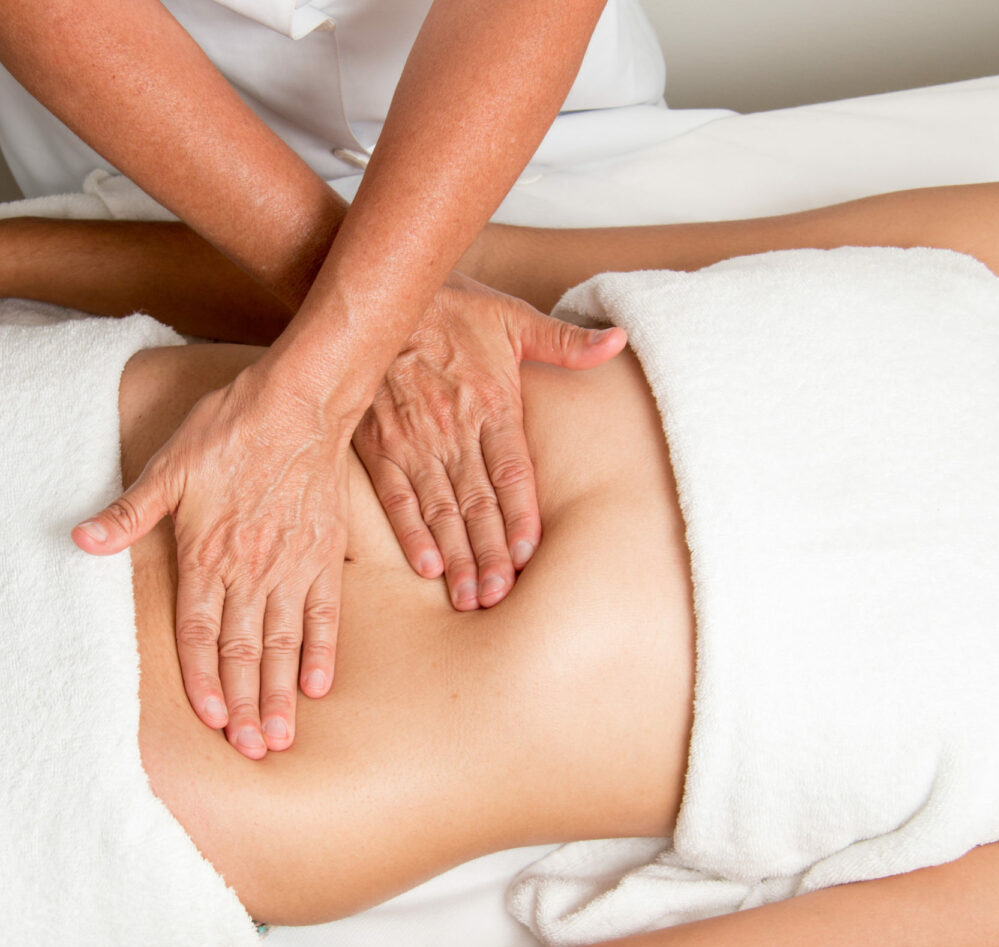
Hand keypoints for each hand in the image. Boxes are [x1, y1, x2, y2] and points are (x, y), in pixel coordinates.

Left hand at [72, 360, 347, 759]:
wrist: (299, 403)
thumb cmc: (229, 430)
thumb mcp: (168, 468)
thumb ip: (128, 513)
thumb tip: (80, 540)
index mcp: (208, 555)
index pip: (201, 633)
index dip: (204, 679)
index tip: (211, 719)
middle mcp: (251, 570)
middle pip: (244, 649)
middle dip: (246, 704)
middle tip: (250, 750)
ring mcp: (292, 565)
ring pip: (284, 642)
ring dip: (281, 692)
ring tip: (280, 736)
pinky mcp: (325, 555)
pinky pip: (324, 614)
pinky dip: (320, 651)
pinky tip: (317, 686)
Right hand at [353, 274, 624, 609]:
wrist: (381, 297)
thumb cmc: (452, 307)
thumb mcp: (513, 316)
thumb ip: (565, 341)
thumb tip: (619, 340)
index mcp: (491, 404)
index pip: (511, 472)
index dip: (520, 517)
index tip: (527, 556)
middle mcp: (452, 429)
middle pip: (477, 502)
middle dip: (489, 553)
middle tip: (500, 596)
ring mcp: (413, 441)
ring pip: (440, 509)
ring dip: (456, 555)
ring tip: (470, 596)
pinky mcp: (379, 446)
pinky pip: (396, 496)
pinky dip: (410, 532)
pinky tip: (426, 567)